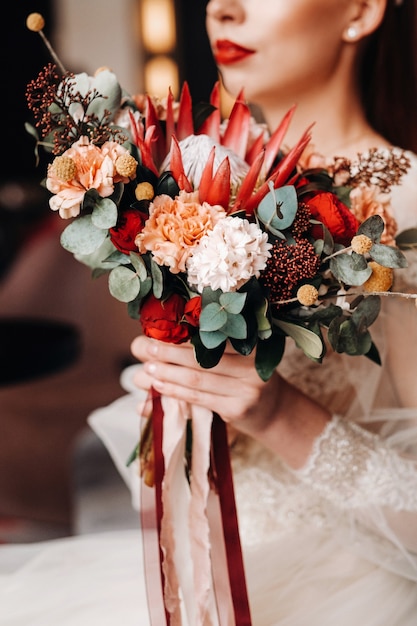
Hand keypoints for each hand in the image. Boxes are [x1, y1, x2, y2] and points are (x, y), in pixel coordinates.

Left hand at [130, 335, 274, 427]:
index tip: (161, 329)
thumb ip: (210, 346)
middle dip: (171, 352)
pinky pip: (200, 398)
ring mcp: (246, 388)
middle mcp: (252, 363)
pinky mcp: (238, 409)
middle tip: (148, 348)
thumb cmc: (245, 376)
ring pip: (198, 378)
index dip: (185, 333)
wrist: (274, 411)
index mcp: (252, 342)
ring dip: (169, 373)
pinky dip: (176, 392)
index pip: (213, 334)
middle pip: (203, 357)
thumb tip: (163, 336)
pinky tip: (160, 387)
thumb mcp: (238, 356)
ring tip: (149, 369)